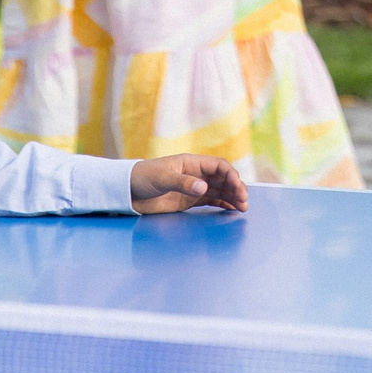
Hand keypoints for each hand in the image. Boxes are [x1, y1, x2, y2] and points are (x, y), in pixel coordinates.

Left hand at [129, 154, 248, 214]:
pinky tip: (232, 209)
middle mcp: (196, 174)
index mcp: (192, 163)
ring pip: (220, 190)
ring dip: (233, 197)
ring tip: (243, 208)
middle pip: (223, 179)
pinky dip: (223, 204)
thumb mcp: (162, 179)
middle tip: (244, 202)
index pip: (219, 166)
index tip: (238, 188)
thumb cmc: (143, 178)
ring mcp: (194, 188)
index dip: (231, 175)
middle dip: (236, 188)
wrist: (127, 192)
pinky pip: (212, 201)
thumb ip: (183, 183)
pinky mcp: (189, 201)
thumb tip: (204, 188)